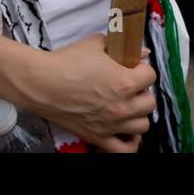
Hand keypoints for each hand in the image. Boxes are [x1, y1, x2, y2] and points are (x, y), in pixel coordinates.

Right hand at [28, 35, 155, 151]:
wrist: (42, 83)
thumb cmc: (68, 61)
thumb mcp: (96, 44)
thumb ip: (122, 46)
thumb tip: (142, 51)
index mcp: (124, 82)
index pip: (150, 75)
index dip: (142, 68)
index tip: (134, 66)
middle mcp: (122, 107)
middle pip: (150, 102)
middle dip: (142, 91)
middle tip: (130, 84)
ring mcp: (112, 125)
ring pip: (143, 125)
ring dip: (138, 114)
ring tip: (127, 105)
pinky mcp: (99, 138)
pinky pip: (126, 150)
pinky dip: (131, 141)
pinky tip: (126, 130)